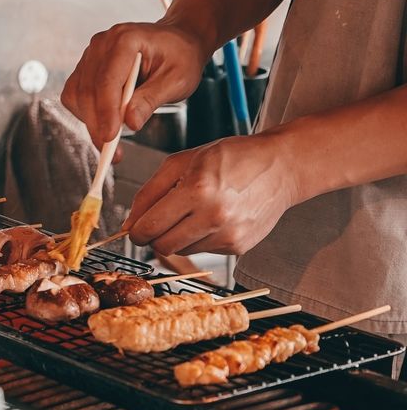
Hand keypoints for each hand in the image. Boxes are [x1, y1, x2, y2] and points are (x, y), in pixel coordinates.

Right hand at [61, 22, 208, 148]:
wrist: (177, 42)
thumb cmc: (180, 56)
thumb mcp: (176, 80)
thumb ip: (151, 100)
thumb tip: (130, 123)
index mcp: (125, 39)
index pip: (107, 80)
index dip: (106, 112)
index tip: (110, 138)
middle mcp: (102, 44)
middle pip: (87, 90)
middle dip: (96, 125)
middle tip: (111, 153)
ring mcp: (91, 55)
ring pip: (77, 95)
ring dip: (90, 123)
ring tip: (112, 143)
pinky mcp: (86, 69)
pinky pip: (76, 96)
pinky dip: (87, 115)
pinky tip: (106, 125)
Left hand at [124, 133, 297, 255]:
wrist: (280, 167)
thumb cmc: (230, 158)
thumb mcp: (182, 161)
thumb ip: (149, 193)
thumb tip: (129, 224)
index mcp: (197, 190)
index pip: (150, 228)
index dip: (135, 232)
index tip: (134, 229)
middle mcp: (214, 217)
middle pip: (162, 246)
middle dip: (153, 237)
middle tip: (158, 222)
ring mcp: (228, 236)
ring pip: (181, 251)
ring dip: (177, 237)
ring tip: (191, 213)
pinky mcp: (239, 247)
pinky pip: (203, 251)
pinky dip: (199, 238)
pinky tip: (211, 218)